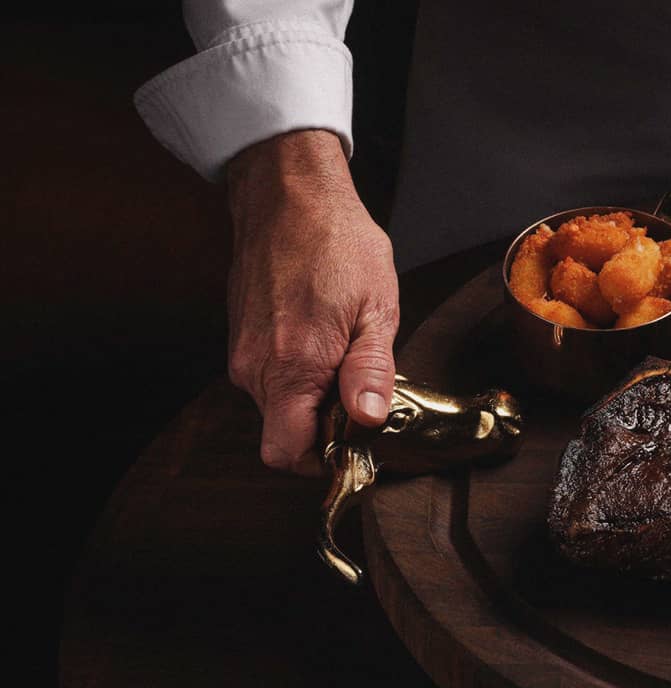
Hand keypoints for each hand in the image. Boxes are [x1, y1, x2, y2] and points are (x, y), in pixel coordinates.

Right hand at [225, 130, 399, 476]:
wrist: (287, 194)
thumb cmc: (337, 242)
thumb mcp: (377, 307)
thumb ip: (371, 370)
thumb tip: (367, 420)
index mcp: (291, 366)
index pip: (286, 453)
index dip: (322, 458)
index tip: (356, 440)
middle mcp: (255, 367)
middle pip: (284, 434)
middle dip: (324, 428)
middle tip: (363, 393)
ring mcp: (242, 352)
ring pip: (278, 407)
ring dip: (314, 398)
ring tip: (347, 356)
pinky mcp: (240, 338)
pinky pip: (270, 378)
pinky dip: (299, 375)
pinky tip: (326, 340)